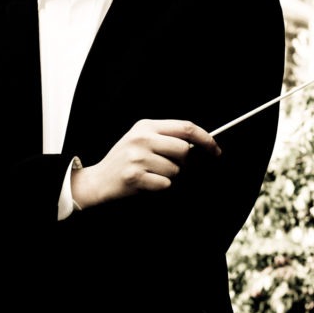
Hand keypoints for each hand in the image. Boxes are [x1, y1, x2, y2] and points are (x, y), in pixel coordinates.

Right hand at [71, 119, 220, 208]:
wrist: (98, 179)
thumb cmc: (124, 160)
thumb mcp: (141, 139)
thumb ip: (165, 137)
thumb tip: (198, 144)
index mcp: (146, 126)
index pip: (185, 127)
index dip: (206, 139)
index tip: (215, 149)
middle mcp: (142, 138)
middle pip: (184, 150)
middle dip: (183, 162)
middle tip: (170, 166)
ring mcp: (137, 157)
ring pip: (175, 170)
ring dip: (168, 177)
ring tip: (151, 174)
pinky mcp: (134, 176)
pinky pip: (165, 184)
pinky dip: (159, 187)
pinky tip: (145, 183)